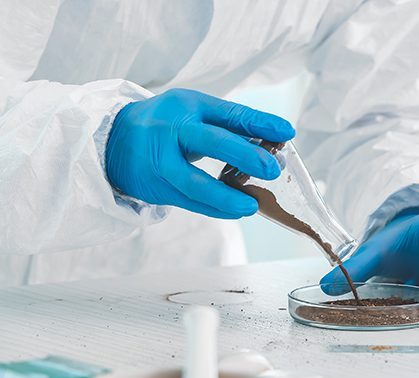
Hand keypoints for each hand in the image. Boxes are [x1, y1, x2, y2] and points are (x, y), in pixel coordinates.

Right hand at [106, 88, 294, 217]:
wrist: (111, 140)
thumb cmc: (167, 125)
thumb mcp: (194, 114)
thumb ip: (229, 128)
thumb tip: (272, 147)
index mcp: (188, 105)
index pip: (230, 113)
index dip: (260, 122)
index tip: (288, 132)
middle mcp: (172, 129)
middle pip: (211, 142)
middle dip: (246, 155)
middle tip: (272, 169)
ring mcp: (160, 159)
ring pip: (195, 182)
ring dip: (227, 196)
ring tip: (253, 206)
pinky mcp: (155, 186)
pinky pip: (189, 201)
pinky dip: (215, 209)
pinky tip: (236, 211)